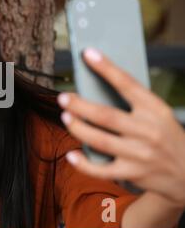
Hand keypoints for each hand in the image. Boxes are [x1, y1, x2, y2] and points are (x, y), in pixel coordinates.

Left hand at [58, 48, 184, 208]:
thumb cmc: (164, 135)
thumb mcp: (157, 114)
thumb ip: (132, 104)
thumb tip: (93, 89)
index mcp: (154, 109)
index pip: (127, 83)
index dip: (106, 68)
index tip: (88, 54)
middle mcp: (147, 130)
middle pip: (106, 116)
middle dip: (81, 105)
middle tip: (62, 97)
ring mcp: (139, 154)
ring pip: (100, 140)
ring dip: (78, 128)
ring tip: (65, 117)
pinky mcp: (132, 173)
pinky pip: (102, 170)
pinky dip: (84, 164)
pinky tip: (71, 155)